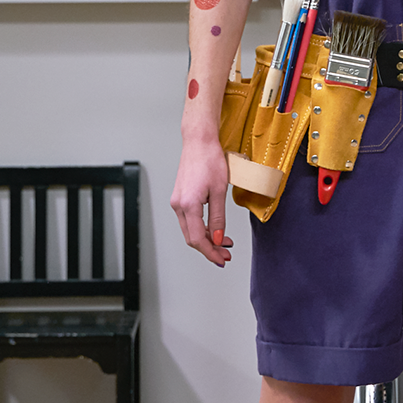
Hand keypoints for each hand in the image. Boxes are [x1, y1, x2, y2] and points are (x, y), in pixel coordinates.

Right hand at [170, 133, 233, 266]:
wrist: (199, 142)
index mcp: (188, 205)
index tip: (222, 260)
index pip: (198, 239)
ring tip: (224, 243)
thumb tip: (220, 239)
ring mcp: (177, 202)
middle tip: (225, 255)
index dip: (211, 252)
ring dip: (207, 239)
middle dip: (209, 249)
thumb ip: (219, 218)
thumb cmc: (210, 160)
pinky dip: (202, 228)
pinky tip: (214, 230)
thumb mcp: (220, 191)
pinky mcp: (180, 198)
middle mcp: (178, 205)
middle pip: (192, 238)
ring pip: (190, 230)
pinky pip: (189, 220)